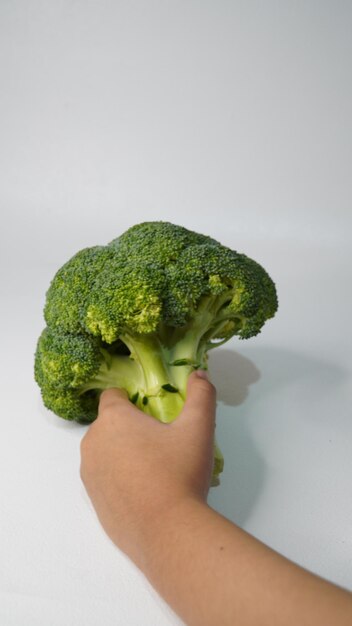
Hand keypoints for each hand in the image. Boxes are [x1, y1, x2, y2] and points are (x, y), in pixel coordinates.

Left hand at [80, 371, 215, 564]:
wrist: (167, 533)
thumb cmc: (180, 473)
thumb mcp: (198, 428)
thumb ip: (201, 395)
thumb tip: (199, 374)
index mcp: (112, 419)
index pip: (113, 395)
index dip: (132, 398)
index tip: (153, 411)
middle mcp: (92, 443)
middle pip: (109, 425)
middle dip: (130, 428)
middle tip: (162, 442)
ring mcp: (89, 475)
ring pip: (106, 453)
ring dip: (124, 454)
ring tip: (156, 470)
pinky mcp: (93, 502)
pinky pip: (105, 480)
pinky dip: (121, 480)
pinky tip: (147, 493)